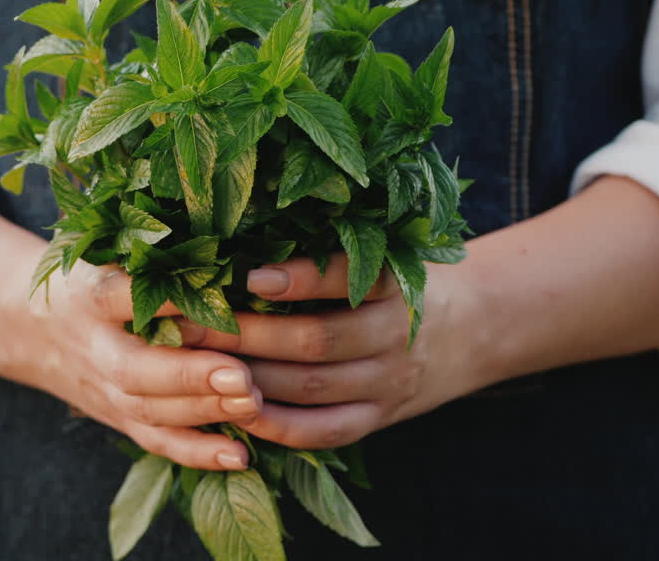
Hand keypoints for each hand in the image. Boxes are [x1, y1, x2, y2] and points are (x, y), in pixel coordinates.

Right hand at [22, 261, 264, 470]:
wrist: (27, 325)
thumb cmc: (86, 274)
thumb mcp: (100, 250)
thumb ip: (148, 248)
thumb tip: (224, 235)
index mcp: (87, 295)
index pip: (119, 296)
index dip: (163, 301)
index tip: (214, 296)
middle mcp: (93, 346)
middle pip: (134, 369)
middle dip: (189, 375)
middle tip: (242, 375)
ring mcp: (103, 388)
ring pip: (149, 409)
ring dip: (203, 411)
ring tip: (254, 403)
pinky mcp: (117, 417)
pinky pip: (154, 441)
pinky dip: (196, 453)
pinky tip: (240, 456)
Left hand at [178, 254, 477, 448]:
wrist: (472, 329)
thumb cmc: (400, 280)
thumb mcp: (385, 253)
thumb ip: (331, 250)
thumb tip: (247, 227)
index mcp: (396, 285)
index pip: (348, 280)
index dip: (300, 279)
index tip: (250, 275)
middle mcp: (395, 335)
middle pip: (315, 340)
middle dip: (244, 333)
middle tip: (186, 322)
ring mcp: (387, 384)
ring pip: (311, 387)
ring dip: (249, 378)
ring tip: (195, 364)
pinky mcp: (377, 419)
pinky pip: (322, 431)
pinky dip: (275, 425)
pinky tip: (234, 409)